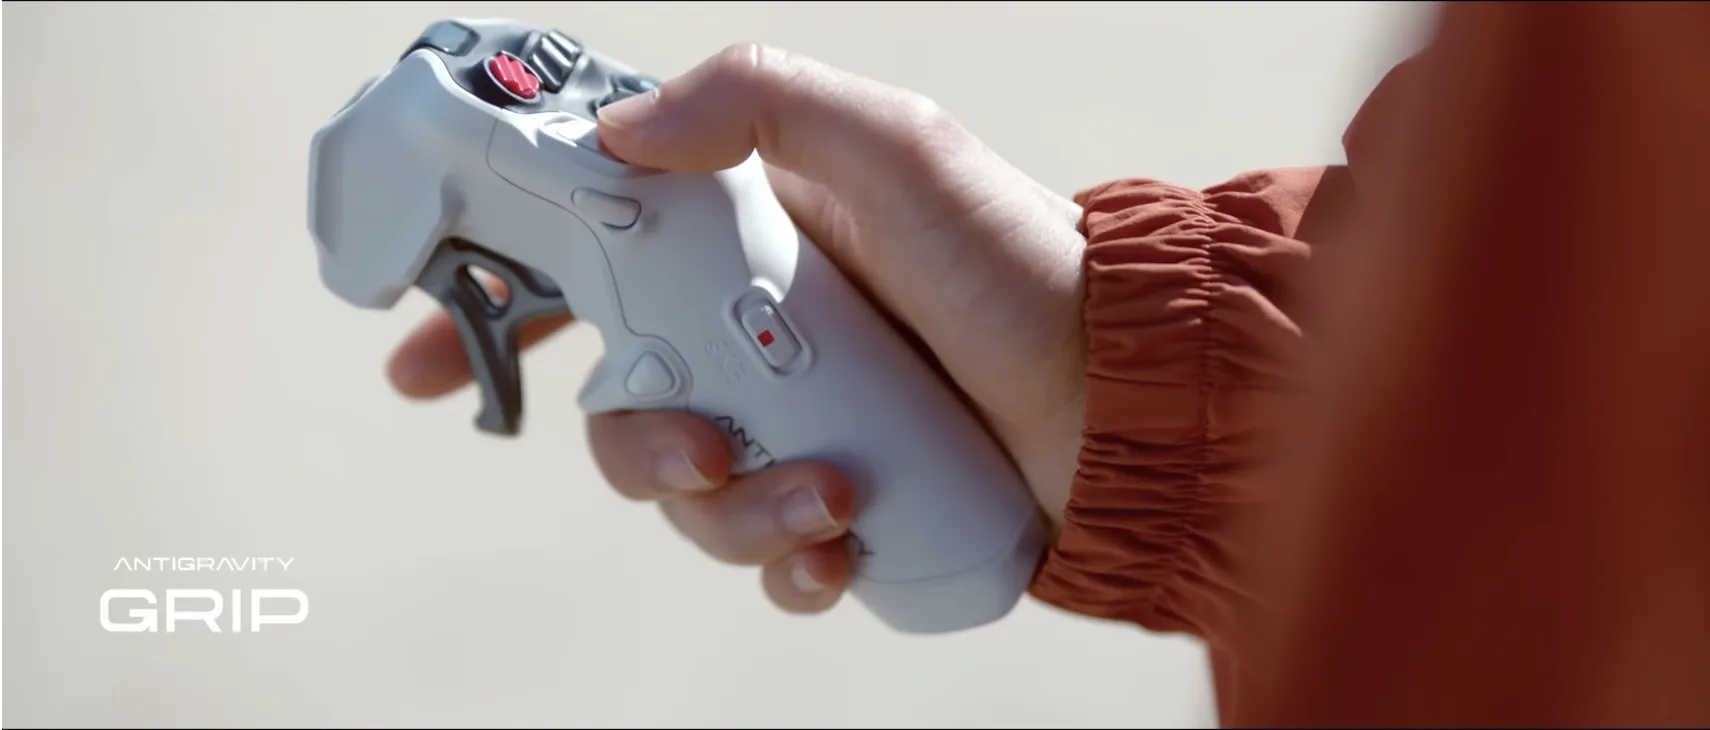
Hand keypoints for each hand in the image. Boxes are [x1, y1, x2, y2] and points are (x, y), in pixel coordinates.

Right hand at [385, 44, 1086, 615]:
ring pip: (694, 501)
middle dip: (636, 449)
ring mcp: (806, 430)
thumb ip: (765, 104)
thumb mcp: (898, 149)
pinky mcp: (853, 511)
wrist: (1137, 391)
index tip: (416, 358)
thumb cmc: (1024, 261)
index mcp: (752, 250)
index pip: (593, 274)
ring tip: (829, 501)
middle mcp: (765, 344)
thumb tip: (626, 129)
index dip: (498, 313)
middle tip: (698, 446)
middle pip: (627, 413)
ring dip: (735, 518)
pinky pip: (774, 562)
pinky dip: (792, 569)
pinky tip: (843, 555)